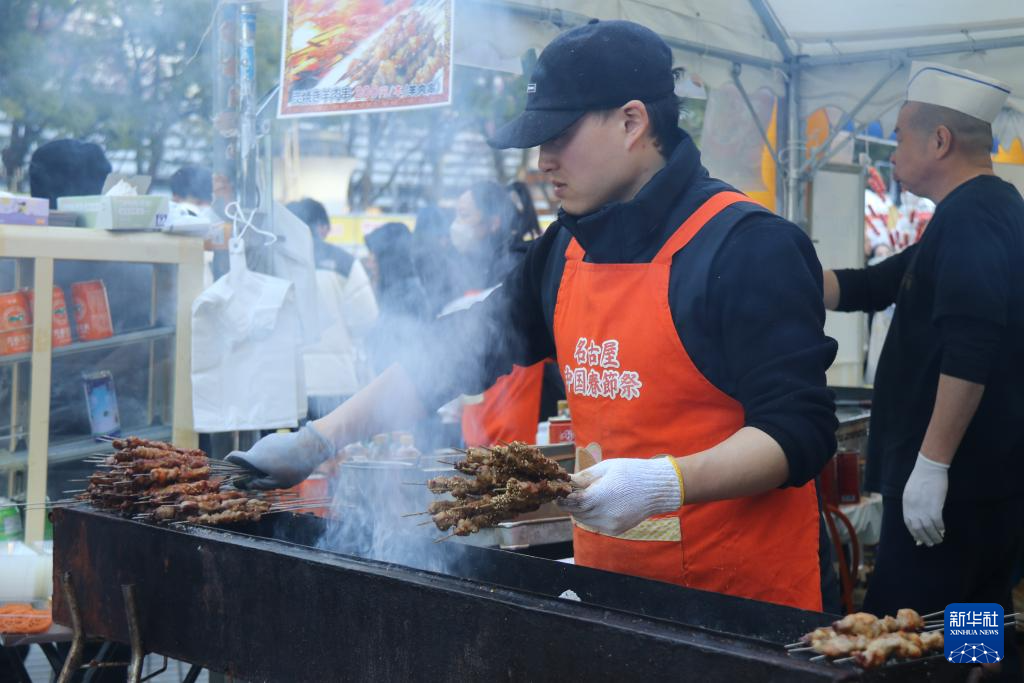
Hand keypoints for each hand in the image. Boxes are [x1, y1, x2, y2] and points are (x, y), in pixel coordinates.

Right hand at [225, 424, 335, 489]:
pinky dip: (276, 456)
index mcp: (254, 458)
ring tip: (285, 470)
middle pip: (251, 459)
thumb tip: (248, 484)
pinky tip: (290, 462)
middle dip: (256, 469)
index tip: (232, 471)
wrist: (312, 444)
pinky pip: (271, 449)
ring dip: (268, 463)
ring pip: (262, 454)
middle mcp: (258, 446)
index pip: (233, 457)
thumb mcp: (278, 483)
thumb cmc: (294, 467)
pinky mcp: (277, 436)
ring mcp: (268, 440)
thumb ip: (261, 484)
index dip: (230, 464)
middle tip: (270, 479)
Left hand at [558, 457, 680, 535]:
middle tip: (573, 491)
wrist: (659, 488)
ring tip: (590, 495)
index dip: (562, 497)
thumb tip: (566, 481)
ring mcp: (610, 525)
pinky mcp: (616, 530)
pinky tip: (602, 503)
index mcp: (600, 496)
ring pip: (584, 520)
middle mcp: (604, 514)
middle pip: (575, 512)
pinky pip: (595, 524)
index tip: (559, 491)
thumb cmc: (632, 472)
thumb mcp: (606, 467)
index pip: (571, 502)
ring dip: (581, 510)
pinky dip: (593, 515)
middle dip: (571, 502)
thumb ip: (584, 477)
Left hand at [902, 452, 948, 546]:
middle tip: (930, 544)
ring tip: (939, 540)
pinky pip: (937, 521)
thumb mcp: (911, 491)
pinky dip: (940, 527)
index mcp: (906, 504)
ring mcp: (924, 507)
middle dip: (924, 538)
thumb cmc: (921, 478)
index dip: (914, 533)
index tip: (919, 538)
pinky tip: (943, 530)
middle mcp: (913, 507)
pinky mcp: (935, 505)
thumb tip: (917, 516)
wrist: (929, 467)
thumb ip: (913, 504)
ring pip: (928, 527)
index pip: (908, 523)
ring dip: (934, 536)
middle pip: (918, 528)